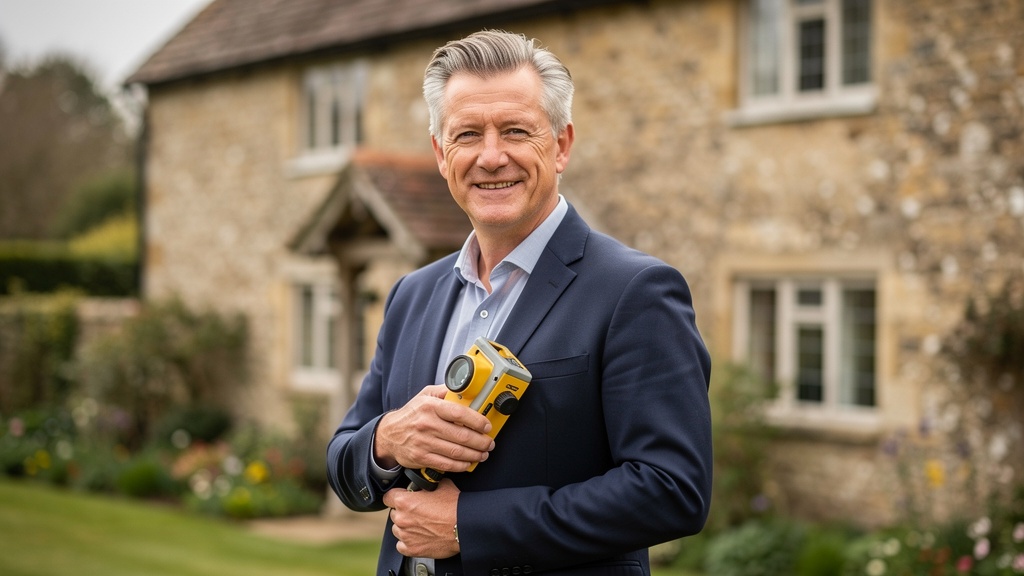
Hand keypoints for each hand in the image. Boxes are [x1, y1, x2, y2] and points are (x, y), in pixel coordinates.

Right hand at [374, 385, 493, 471]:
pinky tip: (468, 462)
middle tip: (489, 443)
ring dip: (475, 454)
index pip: (459, 413)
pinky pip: (447, 464)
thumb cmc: (411, 415)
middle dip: (481, 441)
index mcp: (430, 407)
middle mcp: (427, 424)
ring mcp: (424, 442)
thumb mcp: (425, 396)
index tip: (487, 426)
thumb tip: (465, 388)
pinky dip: (461, 465)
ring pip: (457, 452)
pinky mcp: (421, 458)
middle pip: (462, 435)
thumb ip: (444, 391)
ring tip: (483, 454)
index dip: (477, 421)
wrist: (389, 434)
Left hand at [384, 478, 460, 557]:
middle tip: (418, 512)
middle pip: (394, 514)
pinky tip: (419, 537)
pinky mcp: (412, 549)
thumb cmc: (455, 507)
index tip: (403, 498)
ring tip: (421, 525)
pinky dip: (408, 542)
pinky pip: (401, 545)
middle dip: (404, 512)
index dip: (397, 497)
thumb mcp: (441, 485)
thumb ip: (428, 484)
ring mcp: (405, 535)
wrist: (464, 527)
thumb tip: (426, 483)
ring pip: (397, 530)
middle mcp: (402, 518)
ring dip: (406, 527)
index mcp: (404, 501)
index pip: (388, 497)